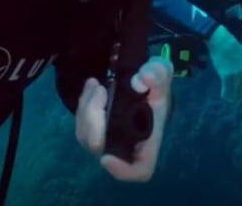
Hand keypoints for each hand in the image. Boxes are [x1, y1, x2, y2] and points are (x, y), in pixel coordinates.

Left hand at [74, 57, 172, 181]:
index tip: (107, 158)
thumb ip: (157, 73)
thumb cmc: (155, 81)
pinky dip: (83, 104)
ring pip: (87, 136)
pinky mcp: (95, 128)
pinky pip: (81, 123)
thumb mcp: (161, 71)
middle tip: (100, 90)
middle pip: (102, 148)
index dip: (123, 170)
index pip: (139, 169)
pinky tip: (91, 85)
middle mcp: (127, 144)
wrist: (139, 76)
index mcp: (148, 139)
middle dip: (94, 119)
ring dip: (87, 108)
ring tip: (96, 85)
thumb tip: (142, 79)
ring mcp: (109, 138)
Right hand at [206, 25, 241, 102]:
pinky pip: (227, 89)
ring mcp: (237, 74)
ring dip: (233, 97)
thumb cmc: (230, 44)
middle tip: (238, 100)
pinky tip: (224, 97)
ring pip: (236, 91)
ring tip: (231, 100)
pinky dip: (226, 94)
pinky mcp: (226, 75)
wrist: (221, 40)